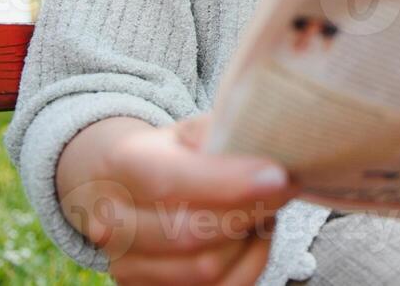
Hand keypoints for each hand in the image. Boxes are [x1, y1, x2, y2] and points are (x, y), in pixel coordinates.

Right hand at [57, 114, 298, 285]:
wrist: (118, 186)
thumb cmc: (164, 155)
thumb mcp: (183, 130)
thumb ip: (216, 133)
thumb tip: (258, 143)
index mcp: (120, 166)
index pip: (170, 183)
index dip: (227, 184)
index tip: (277, 176)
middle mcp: (113, 222)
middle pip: (189, 234)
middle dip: (249, 213)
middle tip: (286, 188)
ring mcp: (127, 264)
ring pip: (206, 270)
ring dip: (250, 241)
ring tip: (268, 209)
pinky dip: (249, 264)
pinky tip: (255, 236)